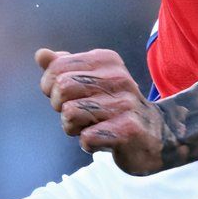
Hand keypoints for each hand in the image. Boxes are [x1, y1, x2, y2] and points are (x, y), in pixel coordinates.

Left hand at [37, 47, 171, 174]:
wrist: (156, 135)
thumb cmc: (114, 107)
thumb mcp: (89, 82)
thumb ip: (63, 67)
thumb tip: (41, 55)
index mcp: (106, 60)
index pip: (57, 67)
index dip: (50, 86)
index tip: (66, 97)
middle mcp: (118, 77)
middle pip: (61, 88)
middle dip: (60, 107)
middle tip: (78, 113)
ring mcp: (125, 103)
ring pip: (70, 113)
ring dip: (73, 127)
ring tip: (91, 126)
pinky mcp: (128, 130)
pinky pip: (86, 138)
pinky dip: (88, 144)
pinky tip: (103, 140)